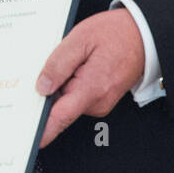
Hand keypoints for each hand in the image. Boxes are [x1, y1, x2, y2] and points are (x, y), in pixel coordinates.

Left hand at [35, 8, 144, 147]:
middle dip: (48, 91)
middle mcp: (97, 102)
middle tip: (54, 65)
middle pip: (59, 106)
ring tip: (73, 59)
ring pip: (68, 100)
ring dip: (62, 84)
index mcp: (91, 88)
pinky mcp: (101, 100)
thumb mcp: (81, 38)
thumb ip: (59, 63)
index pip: (60, 117)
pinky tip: (78, 65)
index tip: (30, 139)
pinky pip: (77, 96)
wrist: (143, 35)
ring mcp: (100, 103)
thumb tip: (42, 86)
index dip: (43, 131)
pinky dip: (71, 84)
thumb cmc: (116, 33)